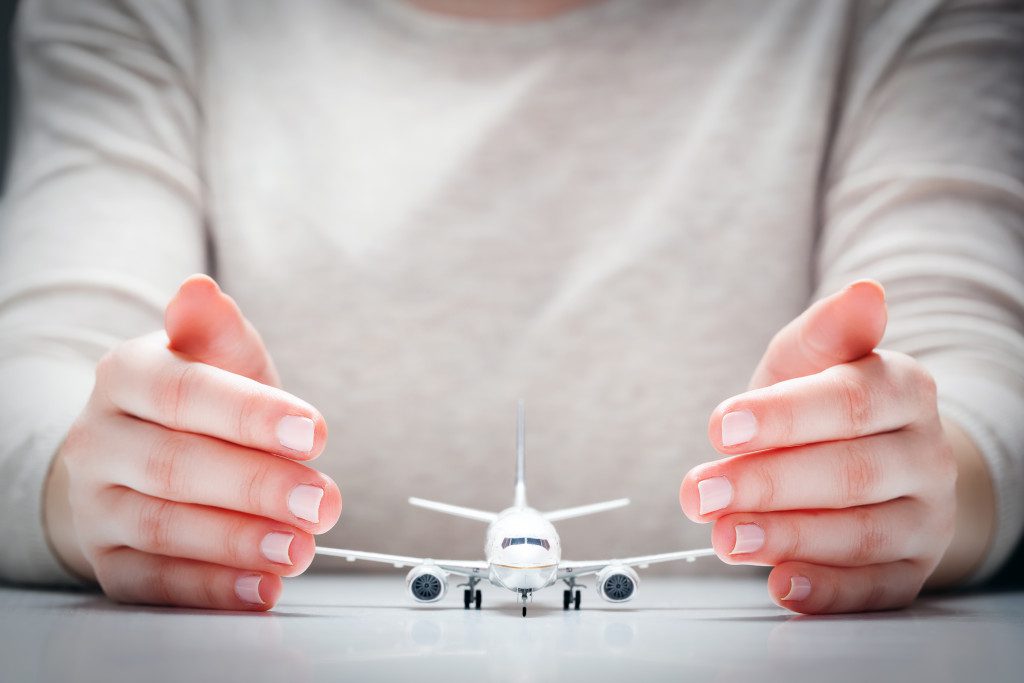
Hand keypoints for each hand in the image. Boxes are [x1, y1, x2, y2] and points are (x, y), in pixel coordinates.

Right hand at [44, 275, 341, 609]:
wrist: (136, 455)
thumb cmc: (200, 403)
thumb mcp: (217, 359)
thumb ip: (219, 333)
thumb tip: (198, 290)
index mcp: (127, 376)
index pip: (185, 393)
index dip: (251, 415)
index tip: (315, 432)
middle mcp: (99, 440)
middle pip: (176, 466)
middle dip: (257, 487)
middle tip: (324, 503)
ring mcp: (96, 505)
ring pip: (163, 527)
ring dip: (239, 543)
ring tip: (301, 549)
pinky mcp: (107, 561)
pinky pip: (154, 581)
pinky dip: (211, 589)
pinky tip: (262, 589)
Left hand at [680, 281, 957, 613]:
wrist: (874, 459)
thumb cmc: (822, 408)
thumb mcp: (810, 363)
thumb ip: (823, 335)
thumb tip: (863, 292)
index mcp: (903, 389)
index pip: (849, 400)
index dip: (783, 417)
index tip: (720, 428)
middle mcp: (925, 454)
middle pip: (850, 472)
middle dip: (766, 484)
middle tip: (699, 493)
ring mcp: (925, 516)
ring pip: (862, 534)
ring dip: (786, 537)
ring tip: (724, 536)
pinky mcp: (911, 569)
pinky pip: (876, 589)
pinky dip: (828, 591)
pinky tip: (783, 586)